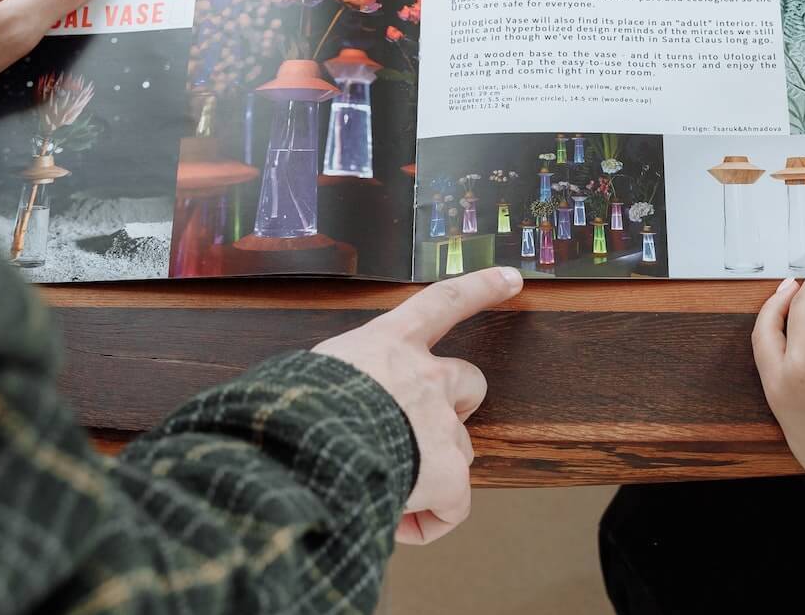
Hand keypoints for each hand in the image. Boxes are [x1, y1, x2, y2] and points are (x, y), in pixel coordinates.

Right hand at [313, 267, 522, 543]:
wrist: (306, 442)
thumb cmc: (292, 408)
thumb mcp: (309, 374)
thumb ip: (338, 382)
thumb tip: (333, 412)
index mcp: (387, 342)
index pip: (442, 302)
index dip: (480, 289)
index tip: (511, 279)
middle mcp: (425, 375)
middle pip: (468, 383)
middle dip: (457, 407)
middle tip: (425, 433)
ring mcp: (441, 423)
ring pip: (462, 449)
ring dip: (436, 468)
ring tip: (391, 488)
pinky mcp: (448, 473)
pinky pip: (451, 506)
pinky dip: (428, 520)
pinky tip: (394, 524)